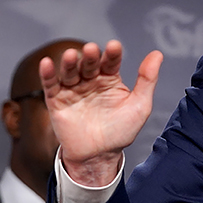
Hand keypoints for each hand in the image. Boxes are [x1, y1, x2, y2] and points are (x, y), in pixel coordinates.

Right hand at [39, 40, 162, 185]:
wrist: (99, 156)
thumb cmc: (121, 131)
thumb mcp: (140, 105)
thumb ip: (147, 79)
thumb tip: (157, 54)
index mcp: (110, 80)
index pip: (111, 62)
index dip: (112, 54)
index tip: (114, 46)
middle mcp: (91, 81)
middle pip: (89, 65)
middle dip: (90, 57)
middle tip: (91, 49)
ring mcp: (73, 90)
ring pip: (70, 72)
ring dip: (69, 63)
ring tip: (70, 55)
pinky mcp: (57, 102)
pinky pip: (51, 86)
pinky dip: (47, 74)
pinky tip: (46, 63)